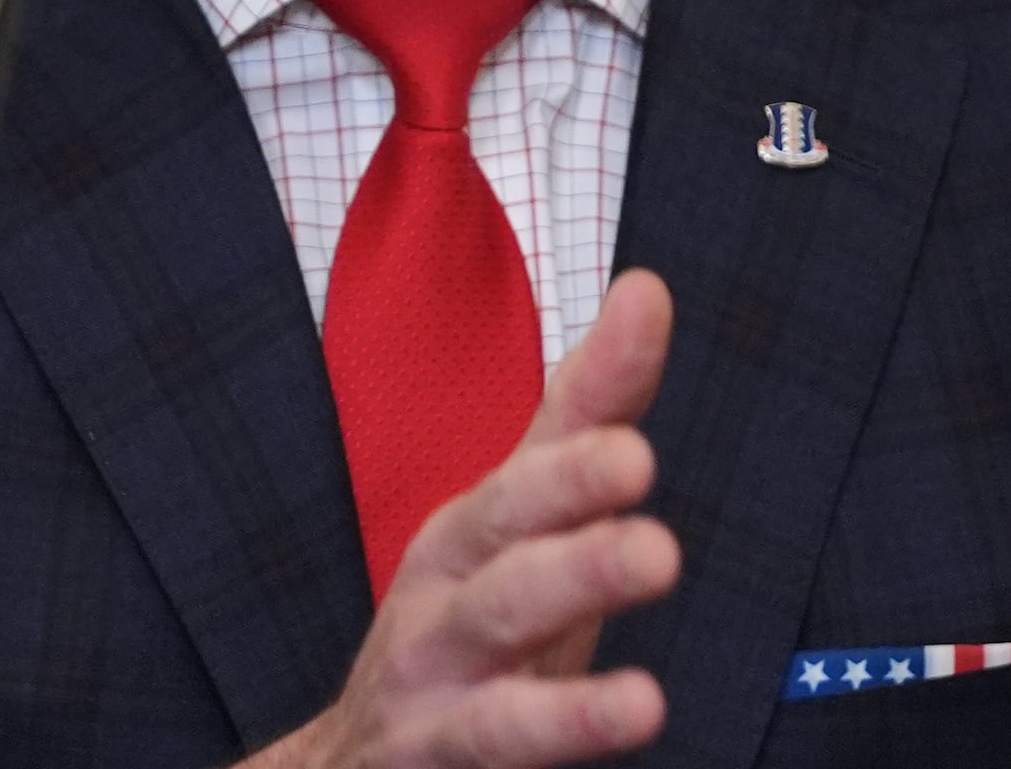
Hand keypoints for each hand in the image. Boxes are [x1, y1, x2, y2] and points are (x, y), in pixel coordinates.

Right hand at [250, 270, 681, 768]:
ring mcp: (432, 684)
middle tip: (654, 539)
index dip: (579, 458)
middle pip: (504, 563)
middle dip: (575, 552)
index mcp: (472, 529)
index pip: (531, 474)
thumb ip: (588, 417)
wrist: (356, 760)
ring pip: (493, 666)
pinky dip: (560, 737)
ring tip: (646, 703)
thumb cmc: (470, 623)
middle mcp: (442, 596)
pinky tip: (633, 725)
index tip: (639, 434)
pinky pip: (498, 747)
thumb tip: (647, 288)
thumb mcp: (530, 522)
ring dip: (568, 690)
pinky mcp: (437, 758)